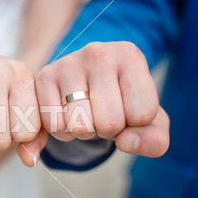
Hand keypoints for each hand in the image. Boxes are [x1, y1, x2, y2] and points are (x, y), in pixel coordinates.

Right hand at [18, 41, 169, 165]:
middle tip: (103, 114)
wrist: (83, 80)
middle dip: (108, 130)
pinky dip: (63, 132)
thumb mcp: (146, 118)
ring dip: (84, 132)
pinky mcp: (43, 78)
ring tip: (85, 114)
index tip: (127, 109)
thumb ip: (154, 138)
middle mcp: (98, 53)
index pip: (142, 113)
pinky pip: (55, 125)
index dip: (135, 124)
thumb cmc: (119, 100)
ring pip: (80, 126)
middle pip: (109, 123)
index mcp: (130, 56)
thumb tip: (127, 144)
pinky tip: (66, 115)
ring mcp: (67, 64)